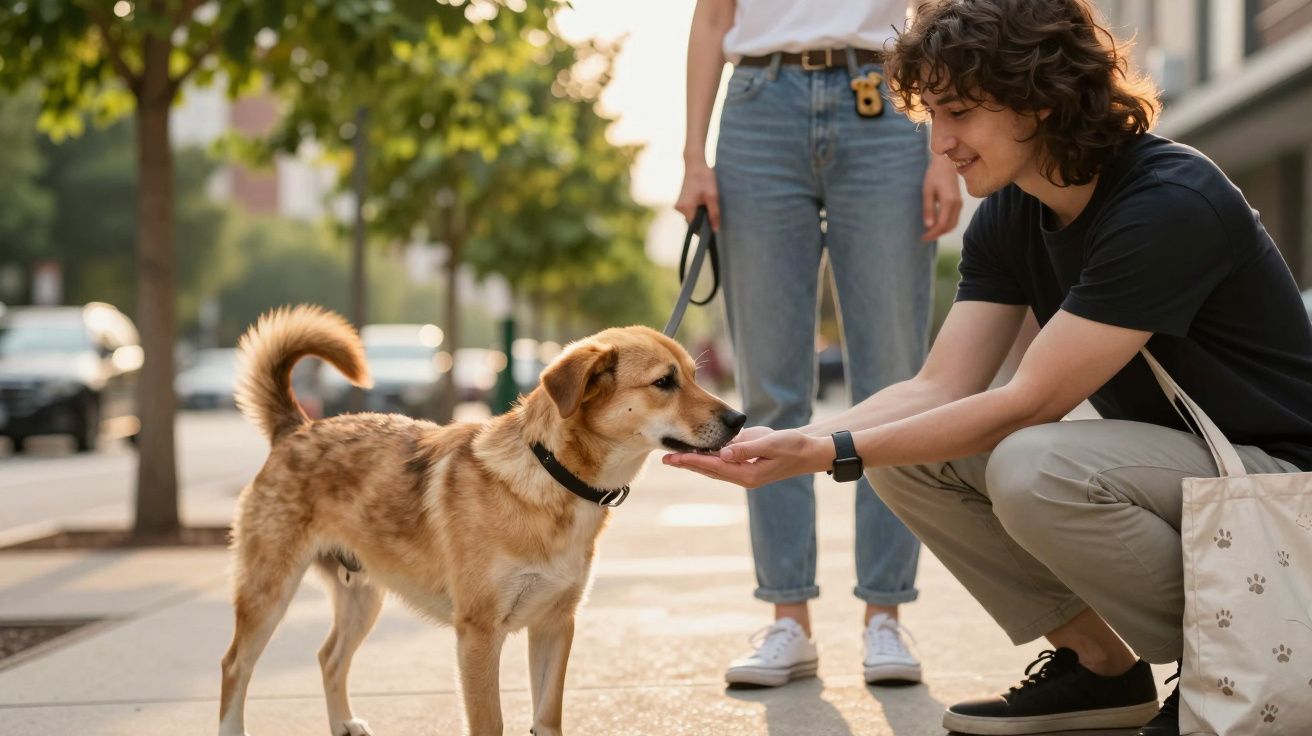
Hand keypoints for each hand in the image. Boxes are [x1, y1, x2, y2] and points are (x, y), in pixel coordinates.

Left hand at [662, 428, 830, 488]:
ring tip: (673, 454)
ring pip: (712, 465)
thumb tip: (723, 453)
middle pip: (708, 469)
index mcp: (747, 474)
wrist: (809, 450)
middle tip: (664, 459)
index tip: (674, 458)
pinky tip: (695, 447)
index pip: (714, 467)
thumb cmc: (794, 446)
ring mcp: (742, 468)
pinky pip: (721, 459)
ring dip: (693, 460)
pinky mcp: (744, 459)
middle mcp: (742, 474)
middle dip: (687, 463)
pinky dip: (706, 454)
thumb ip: (747, 449)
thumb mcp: (772, 444)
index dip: (693, 461)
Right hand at [675, 160, 720, 229]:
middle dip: (703, 221)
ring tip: (708, 204)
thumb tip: (715, 230)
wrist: (695, 163)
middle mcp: (679, 208)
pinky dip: (697, 209)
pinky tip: (703, 201)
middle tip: (714, 213)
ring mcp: (679, 205)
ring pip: (692, 217)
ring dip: (700, 214)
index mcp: (686, 208)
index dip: (704, 230)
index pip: (694, 228)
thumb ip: (714, 214)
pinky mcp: (681, 202)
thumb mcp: (713, 196)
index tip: (713, 228)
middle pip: (693, 223)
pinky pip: (690, 211)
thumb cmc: (704, 178)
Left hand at [921, 153, 961, 241]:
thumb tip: (928, 227)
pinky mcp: (959, 202)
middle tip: (924, 238)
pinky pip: (954, 219)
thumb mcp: (927, 191)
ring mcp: (960, 204)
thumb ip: (928, 209)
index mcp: (949, 202)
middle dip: (937, 235)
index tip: (922, 238)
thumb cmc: (934, 175)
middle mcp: (957, 204)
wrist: (947, 163)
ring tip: (929, 233)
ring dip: (942, 231)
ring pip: (953, 224)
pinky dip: (946, 225)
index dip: (932, 234)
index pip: (942, 225)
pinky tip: (936, 224)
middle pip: (949, 227)